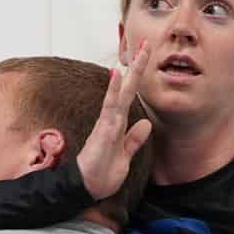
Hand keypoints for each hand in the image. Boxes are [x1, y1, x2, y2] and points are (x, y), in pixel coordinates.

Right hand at [76, 41, 155, 200]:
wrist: (87, 189)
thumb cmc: (102, 174)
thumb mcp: (124, 156)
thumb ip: (133, 140)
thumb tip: (145, 123)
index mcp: (117, 124)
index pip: (129, 95)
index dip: (138, 77)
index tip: (146, 58)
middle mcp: (111, 119)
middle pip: (126, 87)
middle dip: (136, 66)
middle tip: (145, 43)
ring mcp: (107, 123)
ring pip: (120, 92)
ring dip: (129, 72)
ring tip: (137, 51)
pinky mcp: (103, 131)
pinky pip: (109, 107)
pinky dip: (112, 90)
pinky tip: (116, 74)